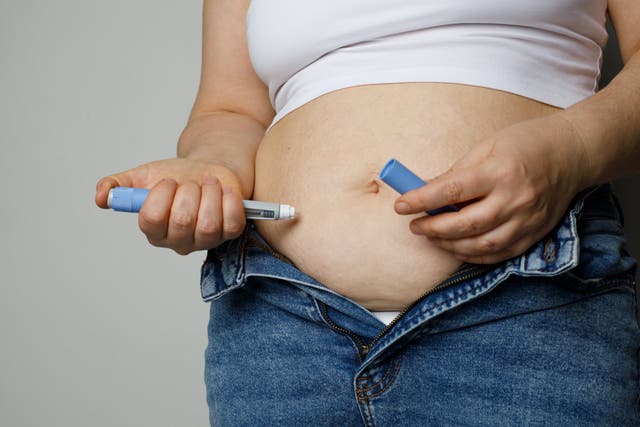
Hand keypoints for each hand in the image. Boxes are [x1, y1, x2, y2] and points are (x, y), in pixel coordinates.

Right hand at [95, 158, 245, 254]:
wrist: (208, 167)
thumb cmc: (177, 176)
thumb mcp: (144, 176)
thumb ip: (118, 185)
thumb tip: (100, 197)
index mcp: (155, 230)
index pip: (151, 220)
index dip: (160, 196)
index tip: (169, 181)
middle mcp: (179, 241)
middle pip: (181, 222)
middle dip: (187, 192)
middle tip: (190, 182)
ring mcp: (206, 240)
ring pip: (208, 224)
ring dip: (209, 194)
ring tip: (208, 183)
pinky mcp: (230, 232)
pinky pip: (232, 222)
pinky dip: (229, 201)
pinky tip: (224, 191)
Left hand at [394, 115, 589, 263]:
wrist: (574, 153)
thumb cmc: (526, 143)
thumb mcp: (487, 147)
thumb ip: (456, 172)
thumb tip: (424, 191)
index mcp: (501, 171)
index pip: (453, 191)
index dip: (422, 200)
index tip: (401, 205)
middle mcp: (516, 198)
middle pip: (466, 224)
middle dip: (433, 228)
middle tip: (414, 226)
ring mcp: (528, 220)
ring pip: (482, 244)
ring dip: (451, 245)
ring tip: (432, 237)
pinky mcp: (535, 234)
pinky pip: (500, 254)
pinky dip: (475, 255)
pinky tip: (457, 248)